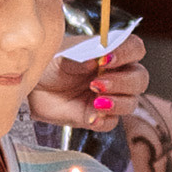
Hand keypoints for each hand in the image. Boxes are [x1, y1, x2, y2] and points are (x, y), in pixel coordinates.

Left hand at [32, 31, 148, 131]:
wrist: (32, 88)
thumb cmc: (48, 65)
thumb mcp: (59, 57)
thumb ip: (77, 59)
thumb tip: (94, 60)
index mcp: (110, 52)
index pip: (134, 48)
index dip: (127, 53)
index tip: (106, 59)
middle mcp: (115, 74)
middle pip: (139, 78)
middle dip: (123, 82)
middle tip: (96, 84)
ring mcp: (109, 97)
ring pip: (131, 102)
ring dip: (118, 103)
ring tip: (96, 102)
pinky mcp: (98, 116)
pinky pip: (111, 122)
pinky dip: (104, 121)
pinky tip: (91, 118)